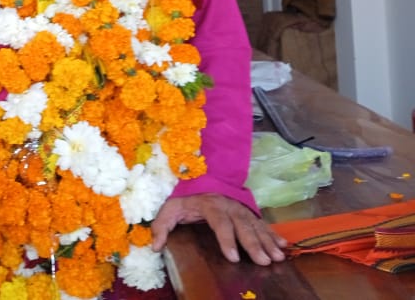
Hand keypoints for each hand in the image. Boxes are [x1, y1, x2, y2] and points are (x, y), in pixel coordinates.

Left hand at [150, 193, 287, 264]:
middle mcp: (229, 207)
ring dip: (268, 242)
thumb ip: (161, 225)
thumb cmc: (186, 196)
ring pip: (256, 226)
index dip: (226, 240)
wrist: (203, 177)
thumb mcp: (170, 207)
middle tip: (264, 261)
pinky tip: (283, 246)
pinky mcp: (248, 212)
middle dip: (254, 244)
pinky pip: (262, 223)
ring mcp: (241, 209)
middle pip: (243, 226)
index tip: (234, 257)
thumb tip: (155, 246)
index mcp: (210, 205)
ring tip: (278, 257)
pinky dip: (274, 234)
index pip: (220, 223)